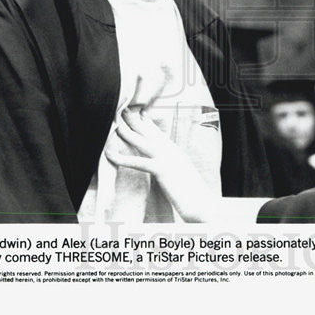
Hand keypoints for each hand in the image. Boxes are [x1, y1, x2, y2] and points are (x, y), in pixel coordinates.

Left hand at [105, 107, 220, 221]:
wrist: (204, 205)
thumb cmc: (193, 194)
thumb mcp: (182, 175)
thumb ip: (173, 166)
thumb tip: (164, 164)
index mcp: (175, 152)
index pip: (158, 133)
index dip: (146, 122)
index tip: (137, 112)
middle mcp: (172, 151)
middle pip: (149, 131)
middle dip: (135, 120)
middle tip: (123, 109)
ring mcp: (168, 159)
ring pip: (142, 141)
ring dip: (128, 131)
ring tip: (116, 123)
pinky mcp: (163, 170)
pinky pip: (138, 162)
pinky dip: (122, 158)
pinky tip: (110, 154)